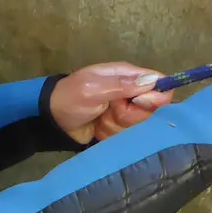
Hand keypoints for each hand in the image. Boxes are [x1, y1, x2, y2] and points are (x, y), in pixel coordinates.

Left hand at [49, 62, 175, 143]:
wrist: (52, 120)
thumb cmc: (70, 98)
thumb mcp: (93, 88)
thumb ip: (122, 86)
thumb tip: (153, 81)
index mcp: (127, 76)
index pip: (159, 85)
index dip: (154, 97)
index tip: (137, 102)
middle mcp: (130, 93)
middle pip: (151, 110)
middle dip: (129, 115)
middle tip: (110, 110)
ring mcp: (125, 113)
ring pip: (138, 126)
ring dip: (116, 125)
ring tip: (100, 118)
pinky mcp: (119, 129)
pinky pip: (126, 136)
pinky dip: (111, 134)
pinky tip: (98, 128)